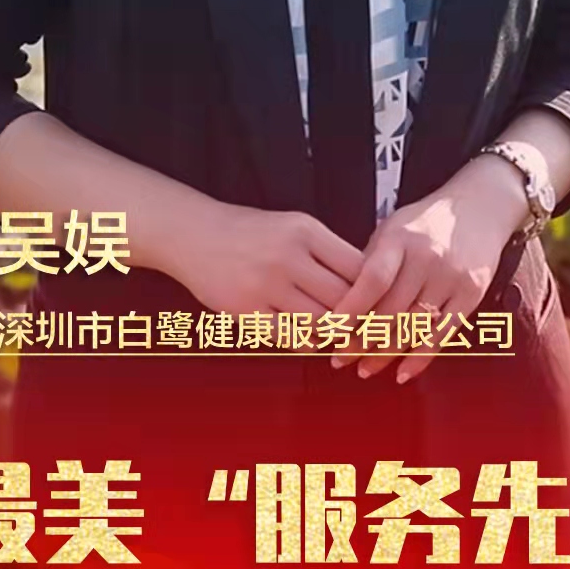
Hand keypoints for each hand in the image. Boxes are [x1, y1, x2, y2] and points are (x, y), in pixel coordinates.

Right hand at [157, 198, 364, 320]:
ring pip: (321, 322)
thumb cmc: (249, 232)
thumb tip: (367, 285)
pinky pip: (290, 337)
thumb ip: (328, 252)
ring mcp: (266, 285)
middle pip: (344, 299)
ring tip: (335, 331)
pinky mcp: (247, 311)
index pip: (358, 267)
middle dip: (357, 317)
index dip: (372, 289)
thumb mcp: (294, 226)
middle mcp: (288, 256)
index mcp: (306, 230)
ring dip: (332, 332)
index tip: (375, 300)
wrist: (194, 234)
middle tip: (363, 326)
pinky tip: (307, 335)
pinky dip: (306, 341)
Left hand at [330, 153, 528, 383]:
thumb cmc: (427, 221)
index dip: (349, 310)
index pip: (372, 280)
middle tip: (340, 358)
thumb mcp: (393, 228)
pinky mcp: (472, 294)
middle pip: (390, 310)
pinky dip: (420, 358)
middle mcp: (427, 257)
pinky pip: (442, 335)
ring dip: (385, 354)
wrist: (481, 207)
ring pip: (413, 327)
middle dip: (361, 340)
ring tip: (365, 368)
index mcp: (401, 238)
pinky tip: (402, 372)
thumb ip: (369, 261)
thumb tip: (339, 302)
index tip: (329, 332)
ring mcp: (452, 277)